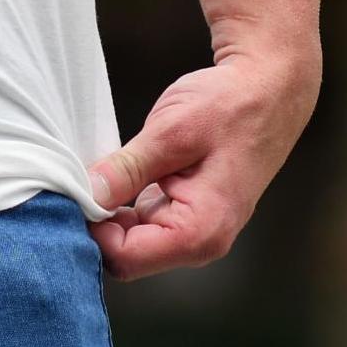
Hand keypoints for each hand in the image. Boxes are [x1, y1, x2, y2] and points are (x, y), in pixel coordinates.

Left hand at [87, 37, 320, 279]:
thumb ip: (127, 170)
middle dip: (101, 220)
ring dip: (112, 208)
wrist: (267, 88)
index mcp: (199, 232)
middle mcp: (199, 241)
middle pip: (127, 252)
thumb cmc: (230, 108)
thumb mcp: (171, 132)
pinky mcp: (186, 209)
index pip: (125, 257)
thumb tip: (86, 195)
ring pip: (132, 237)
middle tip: (85, 176)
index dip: (94, 227)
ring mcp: (193, 227)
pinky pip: (143, 218)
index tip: (79, 190)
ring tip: (106, 168)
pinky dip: (126, 198)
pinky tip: (123, 170)